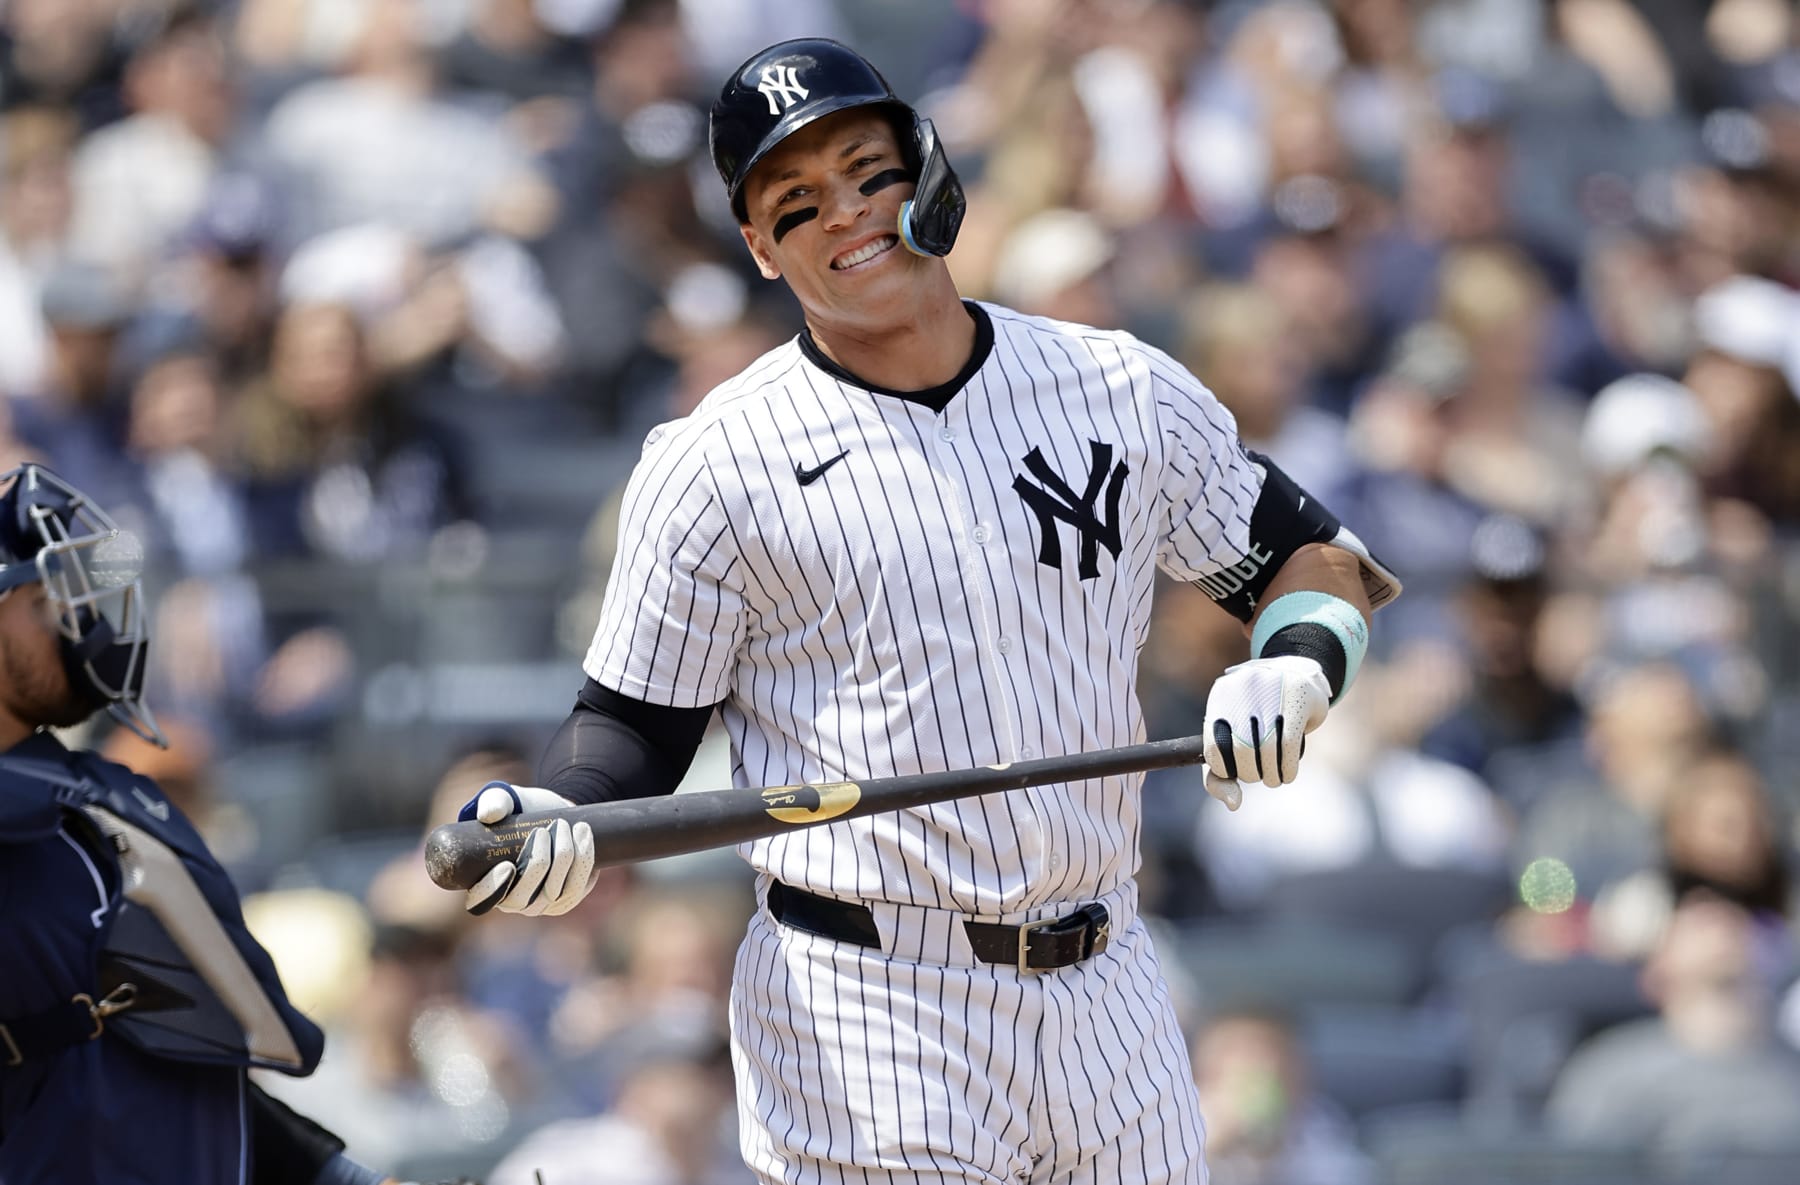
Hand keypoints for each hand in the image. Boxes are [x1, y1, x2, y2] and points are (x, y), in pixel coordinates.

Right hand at [460, 781, 596, 916]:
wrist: (556, 815)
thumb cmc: (522, 811)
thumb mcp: (506, 800)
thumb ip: (495, 801)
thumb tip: (489, 814)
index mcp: (486, 882)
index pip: (481, 901)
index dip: (491, 890)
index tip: (507, 865)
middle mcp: (512, 900)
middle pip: (522, 898)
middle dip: (536, 863)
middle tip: (541, 831)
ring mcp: (541, 903)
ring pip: (553, 893)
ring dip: (562, 857)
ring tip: (564, 826)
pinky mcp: (568, 897)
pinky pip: (577, 886)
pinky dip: (583, 859)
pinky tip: (582, 834)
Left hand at [1202, 655, 1331, 810]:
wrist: (1298, 673)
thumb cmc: (1261, 715)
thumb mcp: (1233, 737)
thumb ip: (1220, 774)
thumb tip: (1233, 804)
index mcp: (1221, 695)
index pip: (1212, 748)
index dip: (1225, 770)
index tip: (1237, 772)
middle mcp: (1242, 688)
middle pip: (1240, 750)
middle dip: (1251, 774)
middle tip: (1260, 775)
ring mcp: (1271, 691)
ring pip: (1265, 750)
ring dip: (1271, 775)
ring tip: (1275, 778)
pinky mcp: (1297, 698)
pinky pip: (1288, 745)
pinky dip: (1287, 769)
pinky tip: (1287, 774)